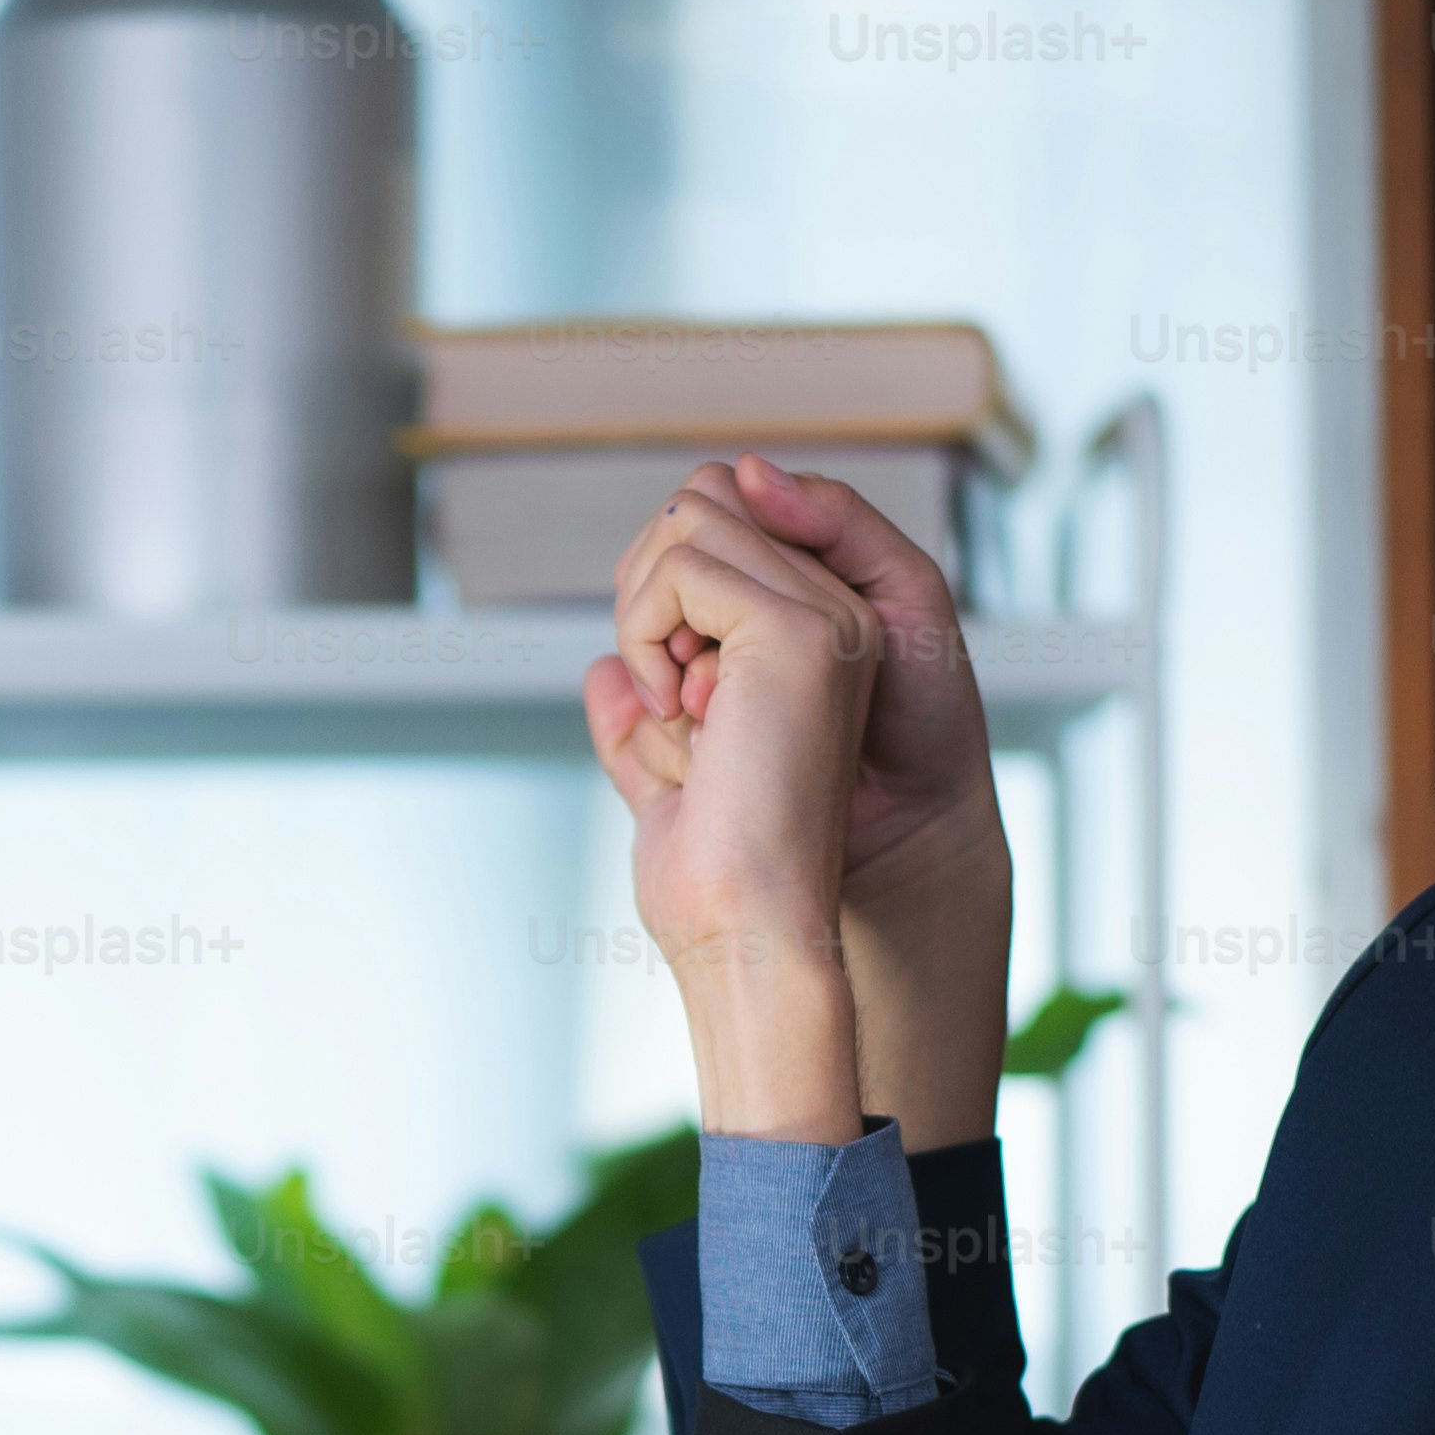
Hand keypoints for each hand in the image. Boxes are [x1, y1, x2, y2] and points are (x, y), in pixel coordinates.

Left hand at [616, 461, 1017, 1150]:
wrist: (753, 933)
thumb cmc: (713, 884)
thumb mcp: (665, 785)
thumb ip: (641, 727)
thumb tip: (600, 673)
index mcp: (809, 651)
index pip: (713, 534)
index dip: (654, 594)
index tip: (661, 691)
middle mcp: (833, 618)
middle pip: (702, 501)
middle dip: (645, 585)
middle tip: (661, 689)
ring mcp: (826, 616)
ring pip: (692, 514)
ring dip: (643, 609)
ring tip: (676, 702)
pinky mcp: (801, 626)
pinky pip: (684, 557)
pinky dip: (646, 625)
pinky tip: (681, 704)